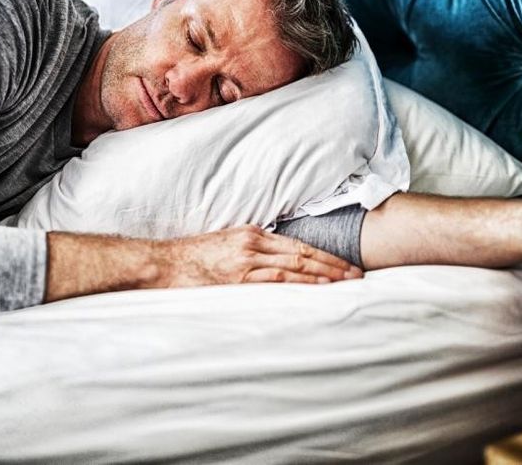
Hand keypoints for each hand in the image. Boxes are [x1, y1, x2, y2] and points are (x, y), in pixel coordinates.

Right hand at [161, 225, 362, 287]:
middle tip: (358, 276)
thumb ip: (250, 251)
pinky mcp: (238, 277)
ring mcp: (247, 261)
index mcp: (252, 234)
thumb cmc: (191, 259)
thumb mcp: (225, 245)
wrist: (163, 263)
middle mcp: (253, 244)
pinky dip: (301, 283)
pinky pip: (276, 279)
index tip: (345, 265)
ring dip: (324, 275)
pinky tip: (318, 288)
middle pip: (304, 253)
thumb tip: (274, 262)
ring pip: (296, 265)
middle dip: (334, 265)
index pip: (298, 245)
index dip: (325, 255)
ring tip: (347, 284)